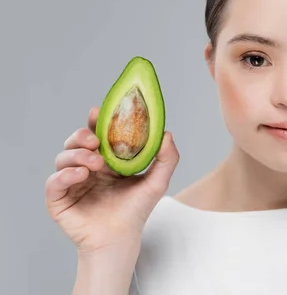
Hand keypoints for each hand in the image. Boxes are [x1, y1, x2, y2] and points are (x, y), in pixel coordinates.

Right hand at [45, 106, 179, 254]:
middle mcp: (86, 168)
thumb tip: (167, 133)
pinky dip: (65, 175)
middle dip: (82, 136)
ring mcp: (71, 182)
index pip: (96, 134)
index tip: (96, 112)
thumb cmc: (136, 210)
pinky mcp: (59, 199)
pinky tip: (81, 174)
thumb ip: (166, 159)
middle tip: (95, 141)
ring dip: (77, 155)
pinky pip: (53, 182)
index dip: (94, 122)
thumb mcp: (157, 182)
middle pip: (75, 142)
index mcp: (106, 160)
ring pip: (63, 158)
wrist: (121, 239)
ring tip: (95, 162)